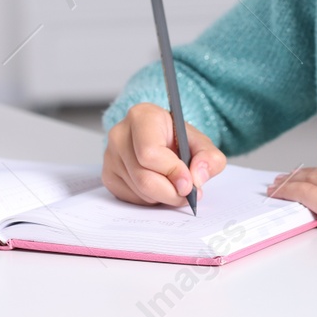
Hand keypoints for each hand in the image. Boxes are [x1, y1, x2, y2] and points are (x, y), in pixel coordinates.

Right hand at [103, 102, 226, 207]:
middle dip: (171, 192)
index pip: (150, 152)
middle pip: (144, 177)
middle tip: (187, 193)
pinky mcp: (108, 175)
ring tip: (174, 185)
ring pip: (139, 191)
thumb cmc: (177, 138)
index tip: (189, 183)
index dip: (172, 172)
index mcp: (142, 117)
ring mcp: (110, 156)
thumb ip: (209, 158)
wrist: (159, 139)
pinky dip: (150, 199)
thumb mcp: (200, 143)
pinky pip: (131, 198)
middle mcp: (119, 134)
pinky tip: (158, 185)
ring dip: (162, 196)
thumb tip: (198, 177)